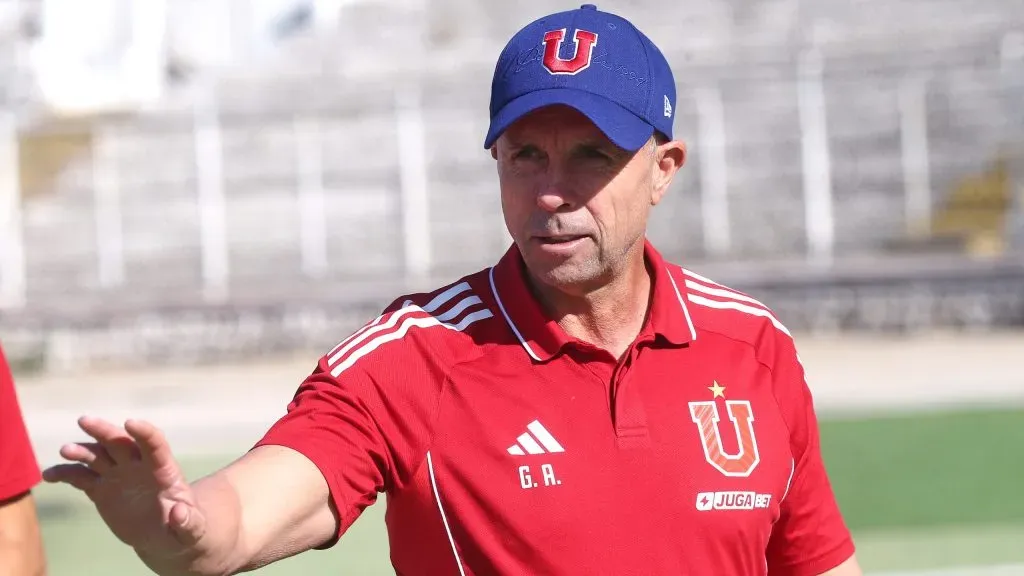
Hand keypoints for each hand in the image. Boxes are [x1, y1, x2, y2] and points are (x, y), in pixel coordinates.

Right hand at [42, 417, 210, 565]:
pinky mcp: (101, 488)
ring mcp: (118, 475)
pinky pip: (81, 477)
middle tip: (84, 420)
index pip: (155, 444)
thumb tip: (178, 513)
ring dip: (81, 451)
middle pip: (120, 442)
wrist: (163, 535)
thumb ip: (188, 522)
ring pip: (97, 455)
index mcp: (164, 470)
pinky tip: (50, 476)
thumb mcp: (192, 529)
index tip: (130, 423)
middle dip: (104, 430)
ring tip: (65, 450)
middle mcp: (138, 466)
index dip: (144, 432)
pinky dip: (65, 474)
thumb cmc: (184, 529)